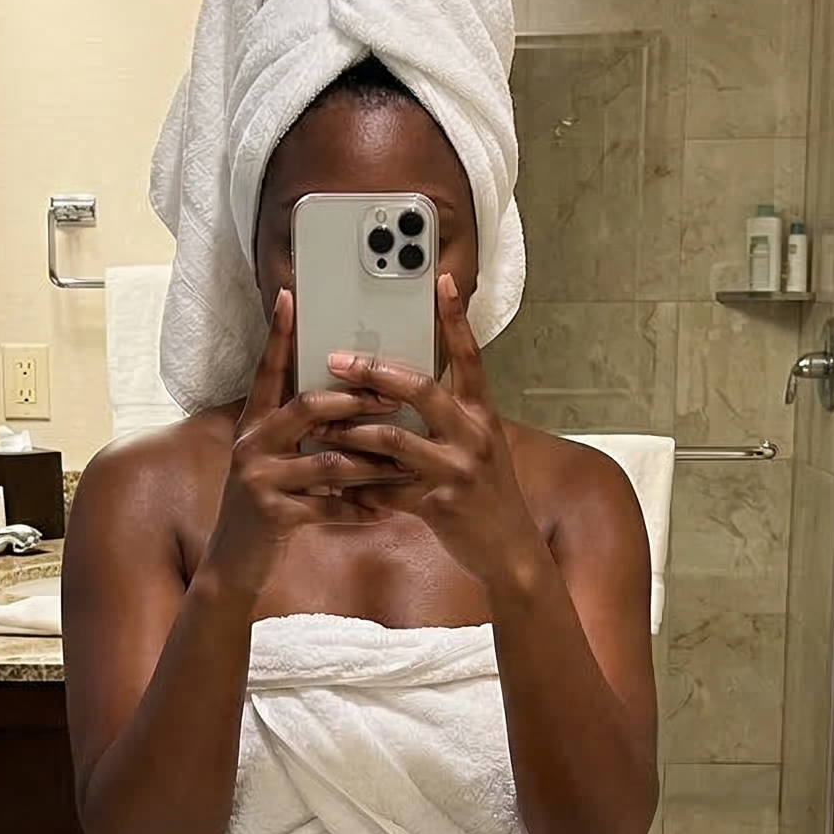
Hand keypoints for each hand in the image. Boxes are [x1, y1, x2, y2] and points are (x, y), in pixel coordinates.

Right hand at [200, 289, 406, 599]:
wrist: (233, 564)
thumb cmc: (266, 507)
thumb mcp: (274, 463)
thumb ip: (298, 434)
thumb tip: (345, 405)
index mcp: (254, 425)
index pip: (268, 371)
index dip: (279, 335)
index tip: (292, 298)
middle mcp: (251, 444)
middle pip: (307, 407)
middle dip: (355, 402)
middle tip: (394, 397)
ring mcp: (258, 479)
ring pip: (327, 460)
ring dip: (372, 462)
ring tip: (407, 461)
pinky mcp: (271, 514)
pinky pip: (328, 506)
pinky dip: (361, 508)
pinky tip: (387, 509)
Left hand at [318, 275, 548, 592]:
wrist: (511, 551)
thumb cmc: (489, 496)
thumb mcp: (480, 448)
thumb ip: (451, 418)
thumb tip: (408, 391)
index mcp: (482, 415)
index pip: (469, 358)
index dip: (455, 319)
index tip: (442, 281)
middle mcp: (473, 436)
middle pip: (421, 390)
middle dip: (375, 372)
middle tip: (338, 360)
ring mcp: (457, 471)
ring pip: (394, 441)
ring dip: (353, 432)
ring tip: (322, 426)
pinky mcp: (439, 505)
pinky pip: (389, 491)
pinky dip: (360, 488)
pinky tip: (337, 486)